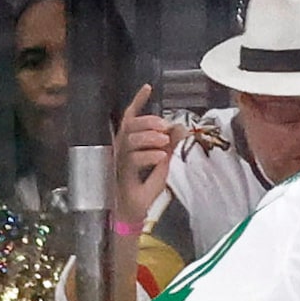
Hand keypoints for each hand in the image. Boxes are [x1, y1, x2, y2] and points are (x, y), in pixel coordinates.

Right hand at [110, 83, 173, 229]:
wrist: (134, 213)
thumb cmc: (144, 191)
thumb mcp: (162, 164)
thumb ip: (170, 146)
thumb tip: (180, 127)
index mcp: (129, 144)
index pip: (130, 117)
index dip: (138, 101)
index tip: (148, 87)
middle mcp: (120, 149)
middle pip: (130, 125)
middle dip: (149, 121)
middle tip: (165, 127)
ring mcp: (119, 161)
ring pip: (131, 139)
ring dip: (150, 137)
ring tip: (165, 142)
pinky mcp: (121, 173)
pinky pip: (133, 158)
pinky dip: (148, 155)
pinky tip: (160, 156)